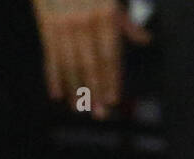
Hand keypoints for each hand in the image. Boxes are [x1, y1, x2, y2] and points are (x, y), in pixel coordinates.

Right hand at [31, 0, 150, 117]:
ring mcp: (64, 28)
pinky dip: (54, 78)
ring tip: (80, 108)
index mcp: (104, 16)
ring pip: (70, 66)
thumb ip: (126, 22)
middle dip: (96, 91)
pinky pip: (51, 59)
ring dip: (75, 90)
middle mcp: (84, 24)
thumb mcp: (114, 0)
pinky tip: (57, 94)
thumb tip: (145, 40)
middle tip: (99, 113)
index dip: (112, 79)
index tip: (114, 99)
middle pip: (91, 66)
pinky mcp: (47, 29)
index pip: (110, 55)